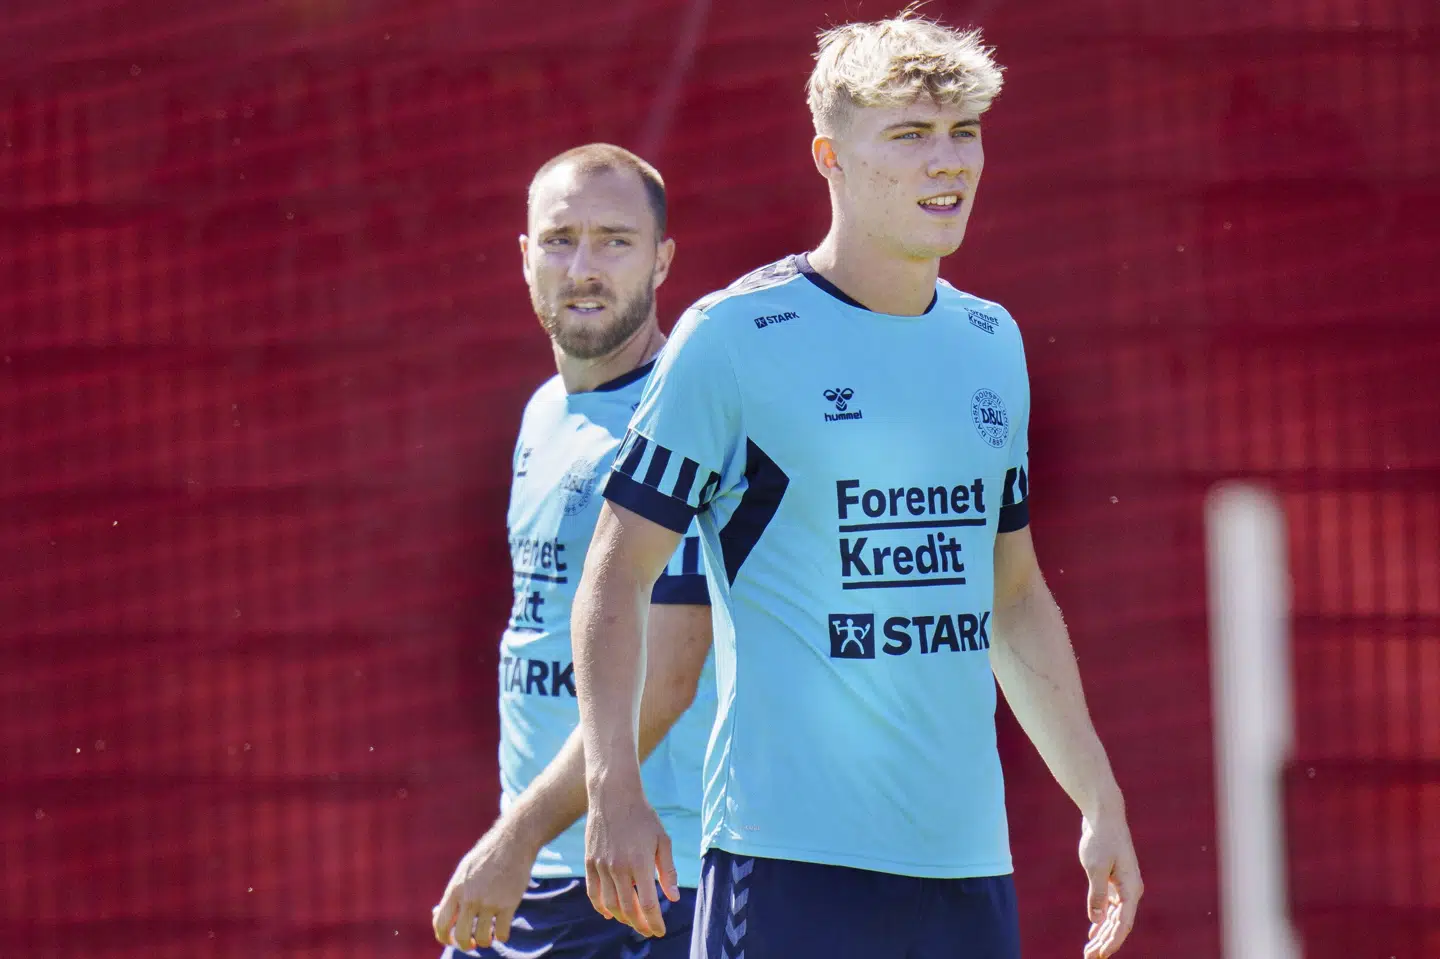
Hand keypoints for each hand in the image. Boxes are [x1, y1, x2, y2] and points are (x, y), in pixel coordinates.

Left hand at [431, 820, 538, 951]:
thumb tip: (437, 914)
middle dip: (464, 945)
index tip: (452, 939)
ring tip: (488, 937)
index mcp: (455, 889)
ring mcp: (489, 901)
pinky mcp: (508, 903)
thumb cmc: (486, 857)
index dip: (444, 938)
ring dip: (484, 942)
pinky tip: (502, 929)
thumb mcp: (463, 871)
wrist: (512, 842)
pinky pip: (501, 933)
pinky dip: (501, 936)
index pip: (440, 924)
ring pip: (481, 938)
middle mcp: (470, 897)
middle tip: (471, 944)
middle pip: (459, 936)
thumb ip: (452, 894)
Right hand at [583, 777, 678, 937]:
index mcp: (640, 863)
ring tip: (633, 921)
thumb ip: (668, 870)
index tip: (660, 931)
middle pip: (629, 909)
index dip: (655, 922)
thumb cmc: (643, 816)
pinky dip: (601, 907)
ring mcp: (601, 866)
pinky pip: (593, 893)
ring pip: (610, 905)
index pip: (649, 904)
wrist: (614, 794)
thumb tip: (672, 898)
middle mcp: (619, 867)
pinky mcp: (590, 862)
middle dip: (640, 925)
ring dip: (623, 918)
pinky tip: (610, 913)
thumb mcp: (662, 840)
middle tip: (648, 930)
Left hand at [1079, 809, 1142, 957]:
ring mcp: (1124, 886)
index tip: (1101, 954)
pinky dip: (1102, 920)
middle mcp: (1131, 890)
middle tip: (1090, 958)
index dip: (1113, 941)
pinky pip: (1110, 907)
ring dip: (1103, 934)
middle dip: (1105, 942)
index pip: (1124, 923)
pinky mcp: (1115, 881)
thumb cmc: (1101, 839)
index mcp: (1131, 889)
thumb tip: (1096, 920)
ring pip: (1115, 917)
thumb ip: (1097, 895)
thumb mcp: (1095, 868)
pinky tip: (1094, 932)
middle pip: (1119, 924)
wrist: (1104, 815)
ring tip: (1090, 951)